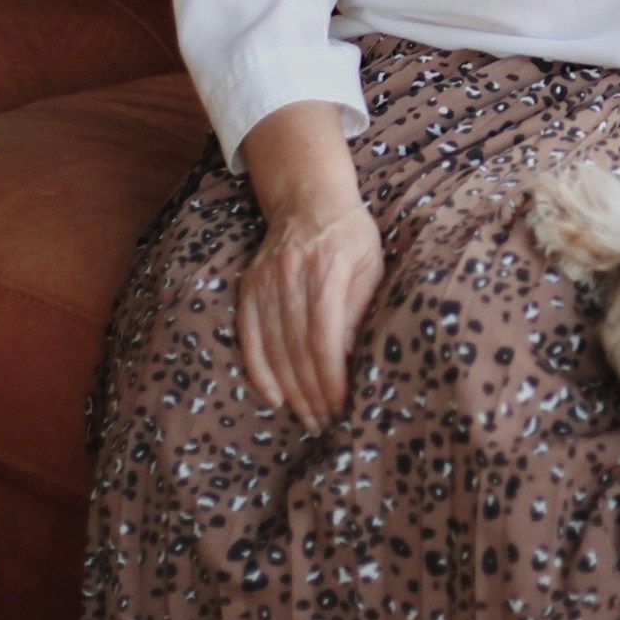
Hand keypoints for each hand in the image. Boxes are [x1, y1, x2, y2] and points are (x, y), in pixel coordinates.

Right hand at [237, 201, 383, 433]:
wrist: (308, 197)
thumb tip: (349, 361)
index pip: (325, 337)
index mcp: (327, 269)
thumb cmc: (350, 235)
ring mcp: (264, 282)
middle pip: (297, 349)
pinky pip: (250, 337)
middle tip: (325, 422)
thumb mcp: (370, 264)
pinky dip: (260, 371)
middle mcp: (291, 276)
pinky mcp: (248, 287)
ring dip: (291, 390)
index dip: (331, 377)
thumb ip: (359, 309)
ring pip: (274, 348)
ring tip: (307, 418)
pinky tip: (274, 398)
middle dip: (312, 392)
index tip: (341, 404)